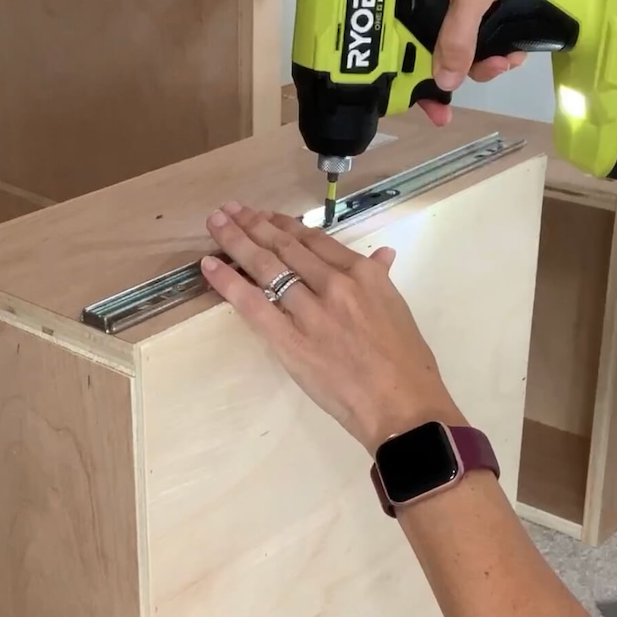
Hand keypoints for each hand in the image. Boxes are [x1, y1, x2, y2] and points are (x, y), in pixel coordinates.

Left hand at [201, 202, 461, 454]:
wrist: (402, 406)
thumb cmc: (407, 364)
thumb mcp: (397, 309)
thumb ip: (381, 278)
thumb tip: (381, 255)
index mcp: (363, 274)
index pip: (315, 240)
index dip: (285, 225)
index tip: (266, 216)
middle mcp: (335, 284)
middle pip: (285, 246)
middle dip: (253, 224)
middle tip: (230, 210)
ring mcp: (311, 312)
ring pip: (266, 266)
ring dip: (236, 240)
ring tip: (216, 223)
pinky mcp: (290, 341)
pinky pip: (252, 304)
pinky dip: (228, 282)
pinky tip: (210, 266)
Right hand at [413, 0, 565, 126]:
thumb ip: (457, 39)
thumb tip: (444, 85)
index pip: (400, 36)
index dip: (408, 70)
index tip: (424, 102)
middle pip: (433, 48)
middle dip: (454, 70)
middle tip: (465, 90)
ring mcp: (466, 1)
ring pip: (465, 49)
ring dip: (484, 63)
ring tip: (505, 62)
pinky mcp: (493, 5)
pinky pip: (488, 40)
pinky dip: (501, 51)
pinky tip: (516, 53)